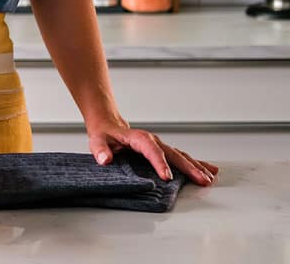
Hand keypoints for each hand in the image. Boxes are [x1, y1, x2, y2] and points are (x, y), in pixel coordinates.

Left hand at [87, 117, 218, 186]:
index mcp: (138, 138)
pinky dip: (196, 164)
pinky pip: (181, 157)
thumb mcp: (97, 140)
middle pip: (172, 153)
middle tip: (202, 181)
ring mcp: (159, 146)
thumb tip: (105, 159)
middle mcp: (152, 140)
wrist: (109, 125)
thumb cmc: (104, 134)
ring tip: (209, 178)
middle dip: (188, 167)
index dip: (160, 163)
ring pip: (181, 156)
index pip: (151, 150)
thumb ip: (100, 149)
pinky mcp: (163, 151)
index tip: (167, 177)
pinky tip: (210, 170)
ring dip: (196, 167)